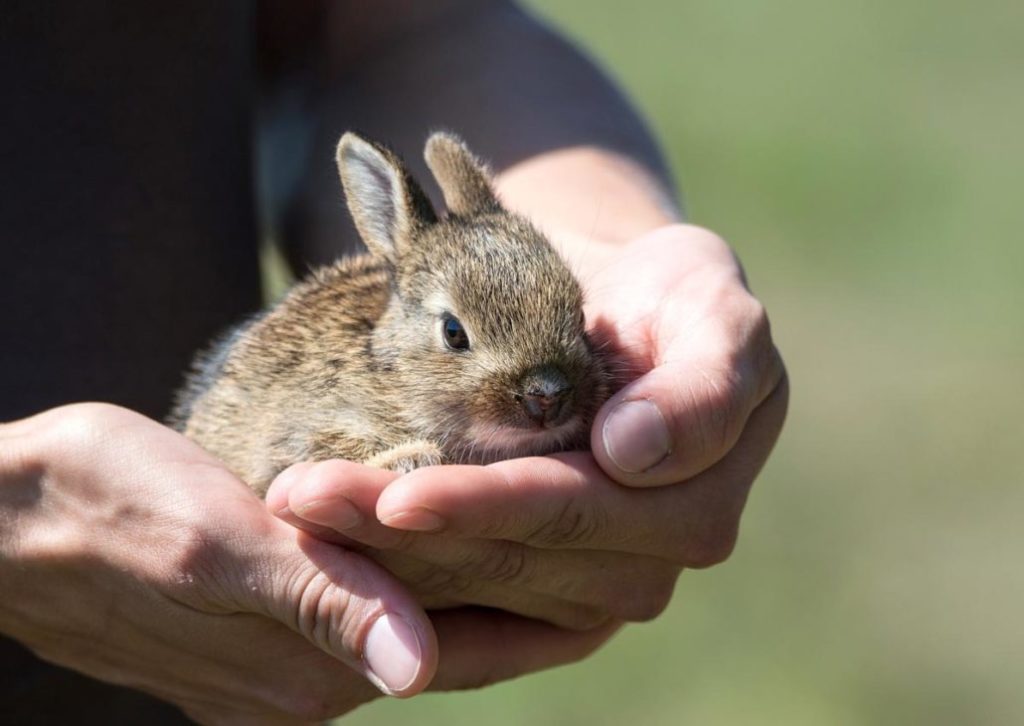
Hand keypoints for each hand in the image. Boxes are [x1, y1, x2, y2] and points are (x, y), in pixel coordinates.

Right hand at [0, 404, 613, 723]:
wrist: (7, 521)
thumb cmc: (104, 511)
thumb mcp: (215, 547)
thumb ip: (322, 606)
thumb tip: (418, 671)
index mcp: (307, 668)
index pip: (463, 651)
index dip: (546, 618)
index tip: (620, 585)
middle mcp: (304, 682)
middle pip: (450, 644)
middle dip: (532, 606)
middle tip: (615, 560)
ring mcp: (277, 662)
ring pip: (413, 627)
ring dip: (480, 590)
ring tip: (552, 545)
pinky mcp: (255, 632)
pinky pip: (365, 611)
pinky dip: (420, 580)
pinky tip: (443, 546)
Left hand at [270, 224, 785, 628]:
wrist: (639, 324)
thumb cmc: (678, 305)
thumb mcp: (718, 317)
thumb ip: (702, 385)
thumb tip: (628, 452)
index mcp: (700, 501)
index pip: (577, 511)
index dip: (489, 507)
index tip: (401, 498)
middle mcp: (654, 563)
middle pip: (513, 557)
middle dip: (405, 533)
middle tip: (303, 499)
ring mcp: (603, 584)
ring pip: (478, 584)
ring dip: (381, 557)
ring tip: (296, 511)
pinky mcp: (554, 591)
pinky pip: (468, 597)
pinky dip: (396, 576)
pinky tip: (327, 549)